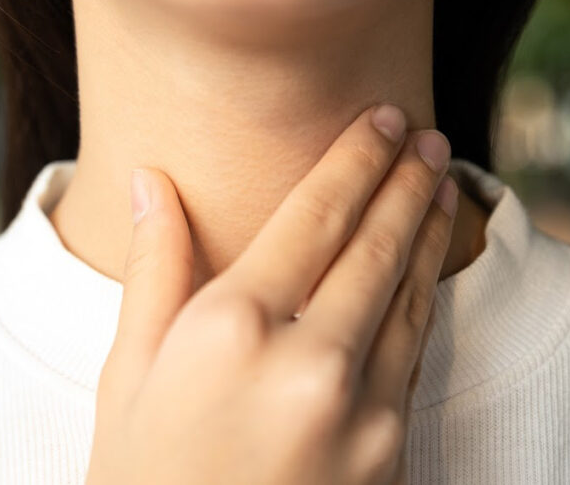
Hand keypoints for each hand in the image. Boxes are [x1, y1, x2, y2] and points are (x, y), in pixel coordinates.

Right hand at [84, 103, 456, 484]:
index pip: (312, 217)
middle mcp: (304, 358)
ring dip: (430, 232)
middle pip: (375, 244)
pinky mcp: (389, 451)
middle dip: (407, 181)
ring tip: (443, 186)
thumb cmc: (141, 477)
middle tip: (429, 136)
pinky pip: (415, 353)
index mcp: (228, 329)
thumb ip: (153, 269)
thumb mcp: (126, 374)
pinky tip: (429, 269)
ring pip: (410, 294)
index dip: (354, 159)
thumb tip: (149, 182)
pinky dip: (428, 298)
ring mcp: (358, 409)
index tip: (383, 121)